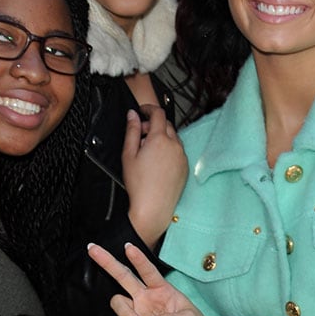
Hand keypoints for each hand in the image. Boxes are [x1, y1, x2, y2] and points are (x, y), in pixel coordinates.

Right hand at [122, 105, 187, 248]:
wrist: (153, 207)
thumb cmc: (139, 184)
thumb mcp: (128, 154)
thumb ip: (131, 131)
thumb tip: (132, 114)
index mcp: (160, 139)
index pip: (158, 113)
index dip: (149, 108)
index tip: (142, 110)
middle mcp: (175, 145)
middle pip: (166, 124)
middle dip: (153, 124)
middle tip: (139, 134)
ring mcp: (182, 156)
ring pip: (173, 137)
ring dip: (162, 136)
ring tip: (147, 150)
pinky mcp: (185, 166)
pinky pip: (178, 150)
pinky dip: (169, 148)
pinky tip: (157, 161)